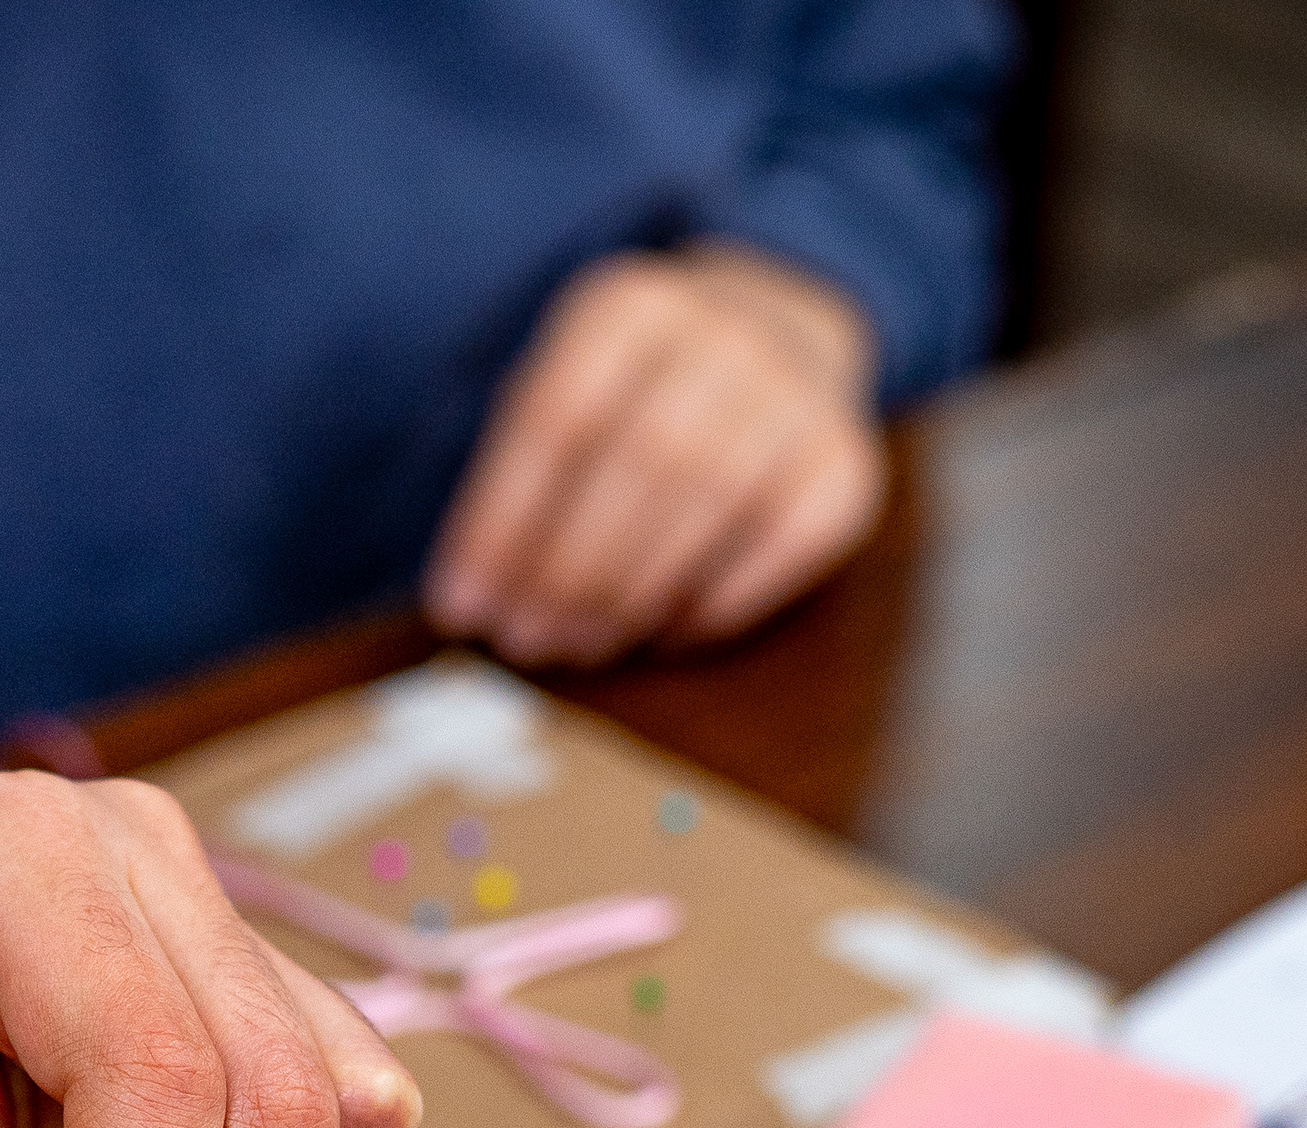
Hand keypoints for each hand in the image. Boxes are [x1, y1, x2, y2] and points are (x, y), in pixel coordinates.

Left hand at [423, 242, 884, 667]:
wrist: (781, 331)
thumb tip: (472, 600)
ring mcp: (796, 395)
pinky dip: (719, 599)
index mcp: (630, 308)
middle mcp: (725, 335)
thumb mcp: (567, 386)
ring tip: (581, 642)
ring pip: (712, 502)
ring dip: (634, 592)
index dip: (502, 522)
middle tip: (527, 638)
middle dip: (570, 569)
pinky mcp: (846, 462)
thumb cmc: (638, 392)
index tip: (460, 604)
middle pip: (639, 462)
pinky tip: (666, 630)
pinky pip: (785, 543)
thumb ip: (520, 474)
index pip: (556, 418)